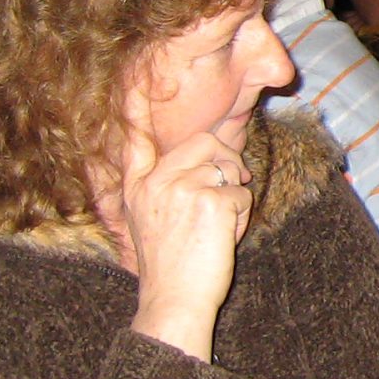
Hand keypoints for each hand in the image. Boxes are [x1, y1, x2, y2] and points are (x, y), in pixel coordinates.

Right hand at [120, 110, 250, 356]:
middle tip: (232, 185)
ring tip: (218, 228)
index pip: (136, 140)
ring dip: (234, 200)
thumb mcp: (151, 222)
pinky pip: (242, 197)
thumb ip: (165, 188)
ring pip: (228, 171)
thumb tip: (206, 160)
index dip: (136, 107)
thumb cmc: (170, 266)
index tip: (136, 77)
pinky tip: (222, 240)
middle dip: (228, 160)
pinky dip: (241, 220)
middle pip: (204, 143)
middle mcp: (156, 182)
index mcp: (138, 186)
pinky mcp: (210, 201)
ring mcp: (182, 188)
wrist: (173, 300)